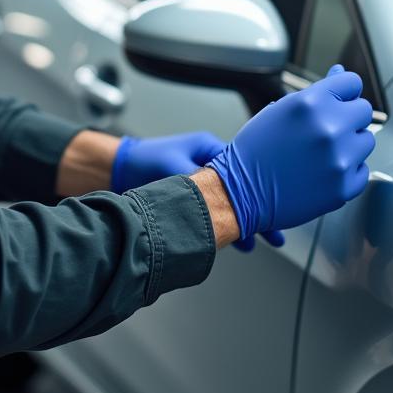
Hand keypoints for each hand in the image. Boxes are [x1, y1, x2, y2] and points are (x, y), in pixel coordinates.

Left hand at [113, 132, 284, 251]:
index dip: (261, 195)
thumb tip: (217, 204)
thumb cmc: (145, 160)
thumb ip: (197, 183)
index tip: (273, 212)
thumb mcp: (175, 167)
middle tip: (274, 234)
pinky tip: (232, 238)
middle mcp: (210, 164)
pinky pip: (215, 211)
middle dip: (258, 213)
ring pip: (231, 203)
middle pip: (242, 191)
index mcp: (210, 150)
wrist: (118, 168)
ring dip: (241, 221)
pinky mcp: (191, 196)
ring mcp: (201, 180)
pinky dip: (225, 223)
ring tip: (253, 242)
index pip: (246, 173)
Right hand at [206, 64, 374, 239]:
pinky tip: (323, 172)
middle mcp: (329, 128)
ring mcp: (339, 159)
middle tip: (325, 132)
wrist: (240, 191)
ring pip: (366, 141)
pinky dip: (347, 172)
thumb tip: (340, 74)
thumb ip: (317, 92)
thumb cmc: (256, 149)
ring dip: (349, 145)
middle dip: (347, 118)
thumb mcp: (282, 109)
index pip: (352, 83)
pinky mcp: (343, 186)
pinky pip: (362, 170)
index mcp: (311, 103)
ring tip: (320, 154)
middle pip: (364, 111)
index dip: (343, 93)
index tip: (336, 103)